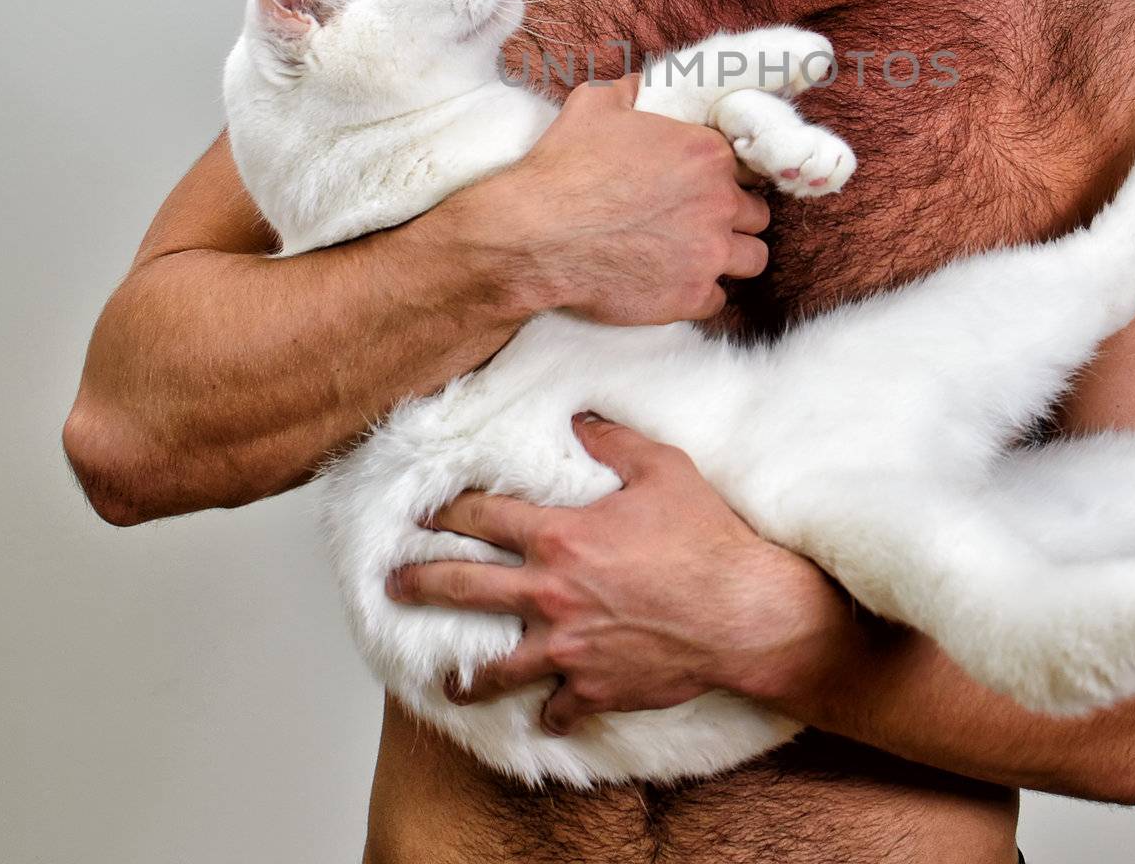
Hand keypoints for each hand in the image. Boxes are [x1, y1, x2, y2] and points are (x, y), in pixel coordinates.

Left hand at [385, 415, 852, 735]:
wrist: (741, 613)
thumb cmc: (704, 539)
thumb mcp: (663, 470)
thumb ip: (614, 442)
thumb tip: (580, 420)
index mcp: (562, 537)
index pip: (485, 518)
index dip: (448, 510)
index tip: (422, 511)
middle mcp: (551, 593)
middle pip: (466, 587)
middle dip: (421, 583)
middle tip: (394, 583)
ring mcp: (568, 648)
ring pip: (497, 667)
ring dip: (467, 674)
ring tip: (450, 679)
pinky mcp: (593, 688)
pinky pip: (557, 708)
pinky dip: (550, 712)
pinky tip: (544, 713)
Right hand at [465, 74, 772, 323]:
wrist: (533, 236)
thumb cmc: (564, 168)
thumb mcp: (594, 105)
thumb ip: (632, 90)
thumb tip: (643, 85)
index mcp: (706, 154)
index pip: (745, 166)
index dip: (726, 176)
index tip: (706, 185)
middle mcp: (718, 203)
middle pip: (757, 213)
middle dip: (734, 216)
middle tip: (703, 219)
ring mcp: (708, 253)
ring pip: (753, 258)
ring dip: (731, 255)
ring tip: (702, 254)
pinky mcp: (689, 296)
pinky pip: (719, 300)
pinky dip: (701, 293)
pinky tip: (675, 283)